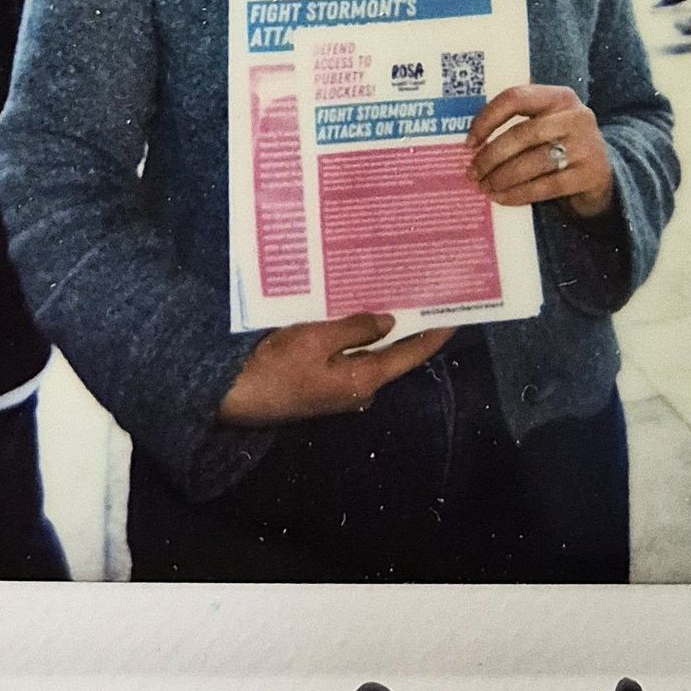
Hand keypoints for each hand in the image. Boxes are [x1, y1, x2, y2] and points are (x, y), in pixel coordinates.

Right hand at [218, 311, 455, 427]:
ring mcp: (340, 390)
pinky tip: (354, 313)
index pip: (412, 354)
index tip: (455, 311)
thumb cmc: (275, 367)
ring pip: (370, 354)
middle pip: (393, 354)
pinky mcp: (323, 386)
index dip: (435, 333)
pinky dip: (356, 337)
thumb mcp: (315, 339)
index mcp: (365, 379)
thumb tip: (389, 322)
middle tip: (421, 292)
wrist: (234, 397)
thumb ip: (354, 329)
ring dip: (379, 328)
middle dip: (408, 325)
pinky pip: (349, 358)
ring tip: (391, 293)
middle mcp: (359, 389)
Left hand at [466, 85, 614, 218]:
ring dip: (502, 178)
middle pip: (522, 134)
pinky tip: (502, 198)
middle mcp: (576, 116)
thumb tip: (471, 146)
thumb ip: (518, 126)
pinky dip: (519, 194)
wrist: (601, 176)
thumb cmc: (561, 148)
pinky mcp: (590, 175)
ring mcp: (586, 146)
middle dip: (491, 156)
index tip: (469, 142)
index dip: (487, 119)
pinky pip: (545, 186)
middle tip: (472, 173)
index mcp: (559, 97)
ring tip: (485, 187)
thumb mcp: (547, 126)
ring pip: (533, 162)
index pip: (515, 97)